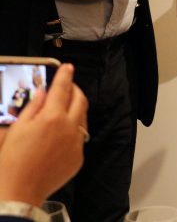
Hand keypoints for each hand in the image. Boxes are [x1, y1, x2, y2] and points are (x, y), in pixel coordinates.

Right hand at [0, 64, 87, 205]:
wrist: (20, 190)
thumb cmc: (12, 160)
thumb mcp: (17, 128)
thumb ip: (33, 107)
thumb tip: (43, 92)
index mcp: (52, 118)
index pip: (62, 89)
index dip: (65, 76)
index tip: (67, 67)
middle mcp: (69, 128)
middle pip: (80, 100)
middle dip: (75, 90)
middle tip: (68, 86)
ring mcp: (76, 143)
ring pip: (83, 118)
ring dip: (76, 109)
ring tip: (63, 109)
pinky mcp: (79, 156)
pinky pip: (80, 137)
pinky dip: (73, 130)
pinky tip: (61, 134)